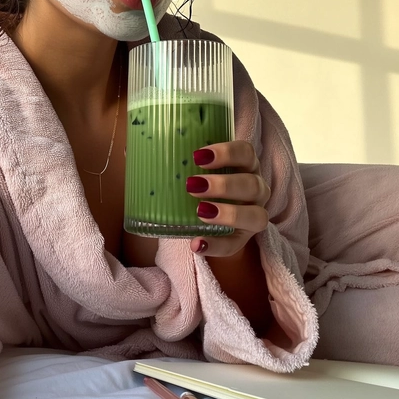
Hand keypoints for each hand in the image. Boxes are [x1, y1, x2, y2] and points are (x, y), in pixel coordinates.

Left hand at [186, 140, 269, 257]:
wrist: (202, 216)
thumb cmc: (199, 183)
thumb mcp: (194, 168)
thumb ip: (179, 161)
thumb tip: (142, 153)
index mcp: (245, 165)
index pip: (245, 152)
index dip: (227, 153)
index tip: (197, 156)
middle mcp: (256, 188)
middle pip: (251, 184)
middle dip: (223, 185)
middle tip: (192, 185)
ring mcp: (253, 214)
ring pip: (256, 215)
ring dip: (229, 214)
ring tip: (201, 212)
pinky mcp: (243, 239)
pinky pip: (234, 245)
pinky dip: (216, 246)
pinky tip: (197, 244)